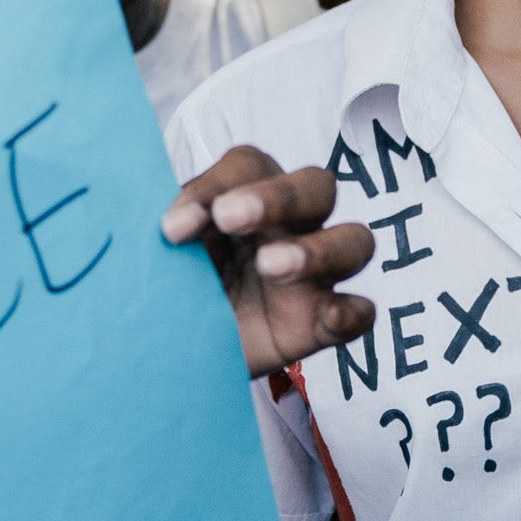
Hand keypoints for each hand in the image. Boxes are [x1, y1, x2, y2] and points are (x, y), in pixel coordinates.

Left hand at [163, 148, 373, 373]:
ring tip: (270, 267)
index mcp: (248, 196)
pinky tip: (329, 315)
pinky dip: (352, 311)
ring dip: (316, 250)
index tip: (172, 228)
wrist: (167, 356)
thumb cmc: (170, 288)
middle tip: (229, 218)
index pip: (250, 165)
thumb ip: (168, 232)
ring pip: (352, 241)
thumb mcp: (160, 254)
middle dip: (278, 197)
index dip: (215, 185)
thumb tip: (166, 224)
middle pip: (316, 186)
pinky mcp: (320, 325)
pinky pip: (360, 312)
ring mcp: (314, 275)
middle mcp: (290, 226)